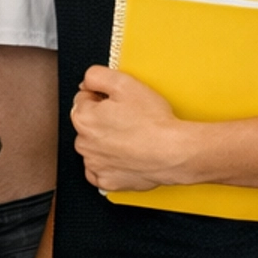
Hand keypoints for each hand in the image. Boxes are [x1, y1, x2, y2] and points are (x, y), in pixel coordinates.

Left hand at [71, 66, 192, 192]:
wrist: (174, 151)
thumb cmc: (152, 120)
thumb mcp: (123, 83)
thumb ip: (96, 76)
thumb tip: (86, 83)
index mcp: (83, 118)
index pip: (84, 99)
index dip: (103, 97)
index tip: (119, 103)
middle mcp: (83, 143)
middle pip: (88, 124)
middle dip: (103, 119)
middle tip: (128, 119)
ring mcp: (95, 165)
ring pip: (94, 147)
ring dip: (106, 142)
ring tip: (131, 137)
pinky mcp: (107, 181)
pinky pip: (101, 171)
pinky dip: (110, 165)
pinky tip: (125, 156)